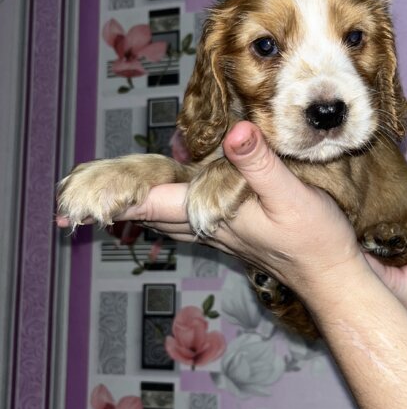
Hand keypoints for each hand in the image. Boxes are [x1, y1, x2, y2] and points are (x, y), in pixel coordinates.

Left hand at [91, 121, 362, 291]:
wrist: (332, 276)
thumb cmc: (315, 240)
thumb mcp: (293, 196)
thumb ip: (261, 165)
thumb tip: (233, 131)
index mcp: (212, 213)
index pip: (150, 202)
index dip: (113, 194)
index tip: (74, 197)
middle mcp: (207, 225)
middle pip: (147, 215)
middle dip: (112, 205)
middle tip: (73, 204)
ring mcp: (217, 231)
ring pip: (163, 221)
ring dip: (134, 211)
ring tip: (106, 203)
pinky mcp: (231, 231)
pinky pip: (183, 221)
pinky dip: (162, 212)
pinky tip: (164, 206)